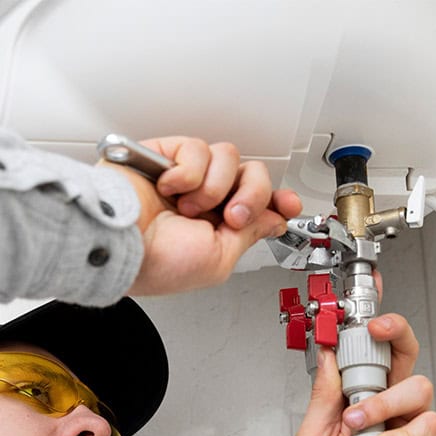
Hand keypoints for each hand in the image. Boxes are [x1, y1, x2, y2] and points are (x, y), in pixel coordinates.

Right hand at [100, 136, 301, 294]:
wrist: (121, 244)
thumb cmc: (158, 262)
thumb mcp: (219, 259)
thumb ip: (250, 234)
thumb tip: (274, 219)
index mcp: (217, 227)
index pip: (258, 203)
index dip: (277, 200)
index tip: (289, 204)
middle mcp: (205, 199)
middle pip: (252, 174)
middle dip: (251, 196)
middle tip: (231, 215)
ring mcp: (185, 176)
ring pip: (228, 158)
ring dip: (214, 187)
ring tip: (189, 207)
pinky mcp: (164, 155)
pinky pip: (197, 149)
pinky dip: (188, 173)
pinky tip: (169, 189)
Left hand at [294, 312, 435, 435]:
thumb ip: (323, 397)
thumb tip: (326, 356)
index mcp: (355, 399)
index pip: (370, 353)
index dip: (374, 328)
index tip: (366, 315)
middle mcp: (385, 407)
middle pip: (406, 356)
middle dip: (396, 336)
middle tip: (378, 333)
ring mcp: (407, 428)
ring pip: (419, 390)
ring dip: (386, 405)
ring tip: (363, 432)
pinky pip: (429, 429)